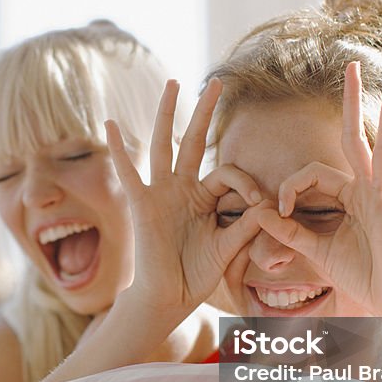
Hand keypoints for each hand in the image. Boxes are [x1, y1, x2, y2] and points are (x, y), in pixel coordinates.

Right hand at [106, 78, 265, 321]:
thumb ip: (248, 226)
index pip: (228, 173)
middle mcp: (182, 189)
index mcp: (204, 198)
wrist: (169, 298)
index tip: (259, 206)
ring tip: (173, 84)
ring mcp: (161, 193)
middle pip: (194, 141)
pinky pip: (129, 173)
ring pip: (165, 145)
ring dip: (168, 114)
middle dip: (205, 113)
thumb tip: (270, 207)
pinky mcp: (142, 205)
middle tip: (217, 83)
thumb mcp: (230, 247)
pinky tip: (110, 124)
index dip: (247, 184)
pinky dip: (119, 149)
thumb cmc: (197, 275)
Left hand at [256, 61, 381, 315]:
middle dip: (353, 104)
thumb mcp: (314, 250)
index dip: (288, 186)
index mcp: (349, 197)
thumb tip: (257, 213)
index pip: (314, 173)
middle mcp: (369, 192)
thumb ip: (288, 232)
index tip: (275, 211)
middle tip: (352, 65)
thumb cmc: (358, 276)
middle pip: (358, 140)